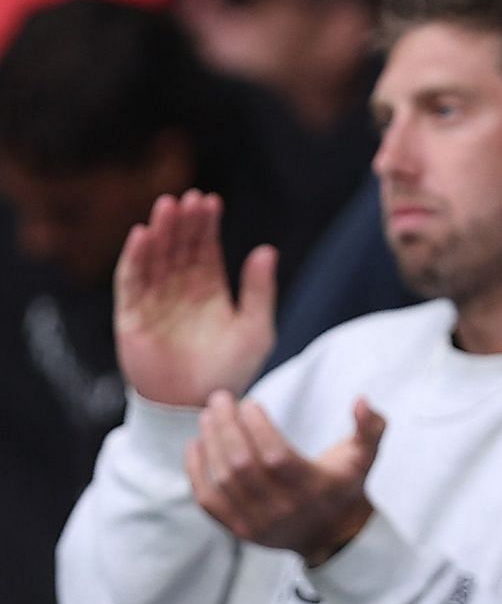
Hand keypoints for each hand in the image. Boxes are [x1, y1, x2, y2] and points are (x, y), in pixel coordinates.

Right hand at [115, 191, 276, 407]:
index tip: (211, 201)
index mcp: (208, 292)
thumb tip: (267, 249)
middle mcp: (180, 292)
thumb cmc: (230, 372)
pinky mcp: (132, 316)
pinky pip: (131, 281)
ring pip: (155, 258)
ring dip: (160, 232)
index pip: (205, 250)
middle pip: (179, 248)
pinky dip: (135, 258)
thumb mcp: (255, 329)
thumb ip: (259, 291)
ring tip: (168, 207)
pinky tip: (143, 235)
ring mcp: (154, 302)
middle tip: (189, 198)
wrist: (198, 406)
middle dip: (184, 222)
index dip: (206, 226)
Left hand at [186, 393, 383, 565]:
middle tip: (220, 398)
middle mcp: (284, 510)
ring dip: (211, 442)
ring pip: (223, 479)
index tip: (250, 404)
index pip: (276, 457)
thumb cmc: (344, 486)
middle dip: (226, 426)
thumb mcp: (365, 457)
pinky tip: (196, 443)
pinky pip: (208, 500)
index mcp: (314, 489)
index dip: (258, 428)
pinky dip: (197, 470)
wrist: (332, 536)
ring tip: (209, 415)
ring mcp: (259, 523)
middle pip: (243, 465)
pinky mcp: (239, 530)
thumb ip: (369, 428)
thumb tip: (361, 400)